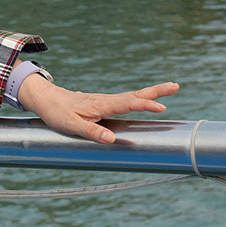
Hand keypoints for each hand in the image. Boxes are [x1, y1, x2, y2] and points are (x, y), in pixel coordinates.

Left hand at [15, 74, 176, 143]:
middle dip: (157, 92)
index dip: (145, 106)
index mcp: (102, 105)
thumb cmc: (59, 113)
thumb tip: (112, 140)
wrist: (49, 99)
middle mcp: (108, 100)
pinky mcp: (106, 103)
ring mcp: (108, 100)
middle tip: (176, 86)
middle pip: (136, 95)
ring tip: (171, 89)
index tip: (161, 108)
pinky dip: (142, 98)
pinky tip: (149, 100)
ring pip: (134, 96)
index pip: (128, 104)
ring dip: (153, 93)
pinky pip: (128, 100)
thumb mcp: (73, 126)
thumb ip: (92, 132)